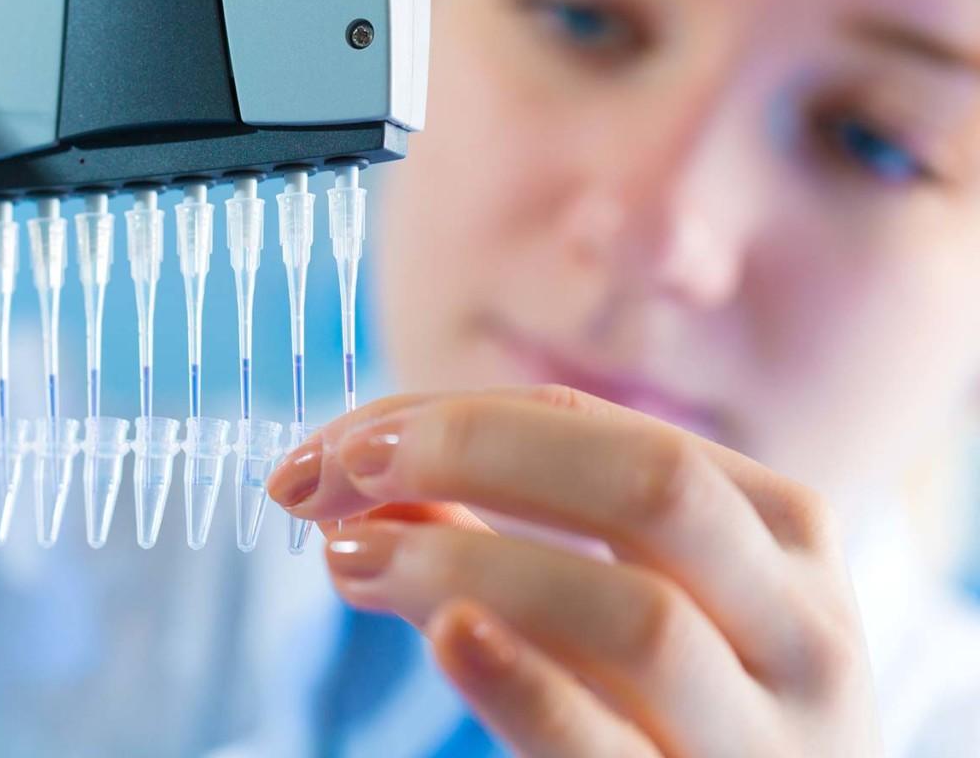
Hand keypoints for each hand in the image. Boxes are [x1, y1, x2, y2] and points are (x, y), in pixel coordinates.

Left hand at [267, 385, 882, 756]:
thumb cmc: (680, 712)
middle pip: (650, 482)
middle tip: (341, 468)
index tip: (340, 444)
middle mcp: (801, 620)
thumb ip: (504, 541)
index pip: (594, 425)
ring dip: (469, 567)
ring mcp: (771, 735)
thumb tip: (364, 475)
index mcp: (776, 529)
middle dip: (473, 452)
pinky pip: (611, 750)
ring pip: (637, 615)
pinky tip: (449, 637)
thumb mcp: (623, 607)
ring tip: (352, 558)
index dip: (452, 417)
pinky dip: (526, 682)